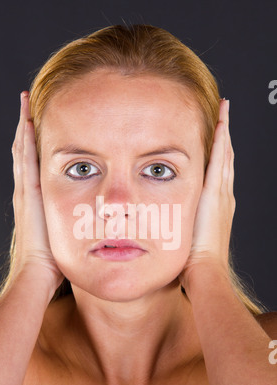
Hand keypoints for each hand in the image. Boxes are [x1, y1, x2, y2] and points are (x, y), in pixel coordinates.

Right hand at [11, 91, 63, 288]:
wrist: (37, 270)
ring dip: (25, 128)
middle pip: (24, 152)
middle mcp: (26, 191)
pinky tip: (28, 123)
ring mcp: (25, 190)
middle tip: (27, 105)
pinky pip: (25, 160)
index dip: (33, 144)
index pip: (31, 163)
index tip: (37, 124)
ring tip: (25, 105)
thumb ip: (71, 220)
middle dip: (26, 128)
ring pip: (22, 151)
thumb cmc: (51, 258)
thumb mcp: (63, 233)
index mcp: (33, 198)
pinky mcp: (28, 193)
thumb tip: (88, 217)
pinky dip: (26, 141)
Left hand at [178, 99, 235, 292]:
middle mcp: (223, 195)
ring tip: (224, 111)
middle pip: (225, 158)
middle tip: (224, 113)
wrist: (205, 267)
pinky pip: (219, 161)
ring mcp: (221, 193)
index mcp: (216, 204)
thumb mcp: (187, 233)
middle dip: (224, 135)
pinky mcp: (215, 193)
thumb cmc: (194, 258)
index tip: (216, 133)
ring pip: (224, 155)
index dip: (219, 151)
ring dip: (224, 132)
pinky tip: (221, 123)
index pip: (219, 170)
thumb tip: (165, 217)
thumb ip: (180, 221)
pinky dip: (221, 142)